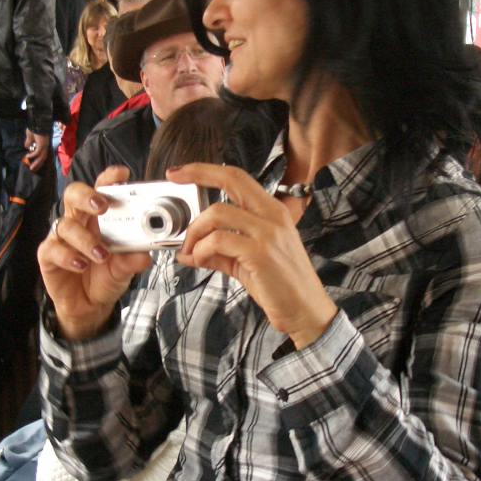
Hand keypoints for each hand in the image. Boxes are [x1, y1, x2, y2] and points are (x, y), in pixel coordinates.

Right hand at [24, 129, 49, 171]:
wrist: (36, 123)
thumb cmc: (34, 128)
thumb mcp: (30, 137)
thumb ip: (29, 142)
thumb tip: (26, 147)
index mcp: (43, 144)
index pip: (42, 154)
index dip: (38, 160)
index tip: (34, 165)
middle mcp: (45, 146)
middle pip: (42, 158)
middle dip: (38, 164)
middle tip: (33, 169)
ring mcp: (44, 146)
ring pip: (41, 157)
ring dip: (36, 163)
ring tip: (31, 168)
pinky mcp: (41, 145)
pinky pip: (37, 153)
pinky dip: (32, 155)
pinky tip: (27, 156)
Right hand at [37, 165, 151, 340]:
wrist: (89, 305)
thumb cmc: (106, 276)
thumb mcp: (124, 269)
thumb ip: (132, 260)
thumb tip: (144, 255)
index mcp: (99, 217)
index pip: (100, 189)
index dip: (108, 178)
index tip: (122, 175)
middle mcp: (79, 221)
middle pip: (74, 194)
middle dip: (87, 196)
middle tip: (102, 207)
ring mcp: (61, 237)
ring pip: (65, 224)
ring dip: (84, 238)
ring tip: (101, 255)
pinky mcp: (48, 256)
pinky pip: (53, 249)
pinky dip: (68, 256)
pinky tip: (81, 265)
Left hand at [170, 163, 337, 349]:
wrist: (306, 311)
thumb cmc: (281, 286)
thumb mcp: (247, 262)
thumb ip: (219, 252)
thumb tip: (187, 252)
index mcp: (273, 212)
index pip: (238, 177)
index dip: (206, 170)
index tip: (181, 171)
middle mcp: (273, 216)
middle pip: (231, 179)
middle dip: (197, 174)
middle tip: (174, 180)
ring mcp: (268, 234)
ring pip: (217, 213)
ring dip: (195, 232)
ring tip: (191, 251)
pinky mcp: (260, 254)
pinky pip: (218, 241)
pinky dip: (201, 250)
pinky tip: (199, 261)